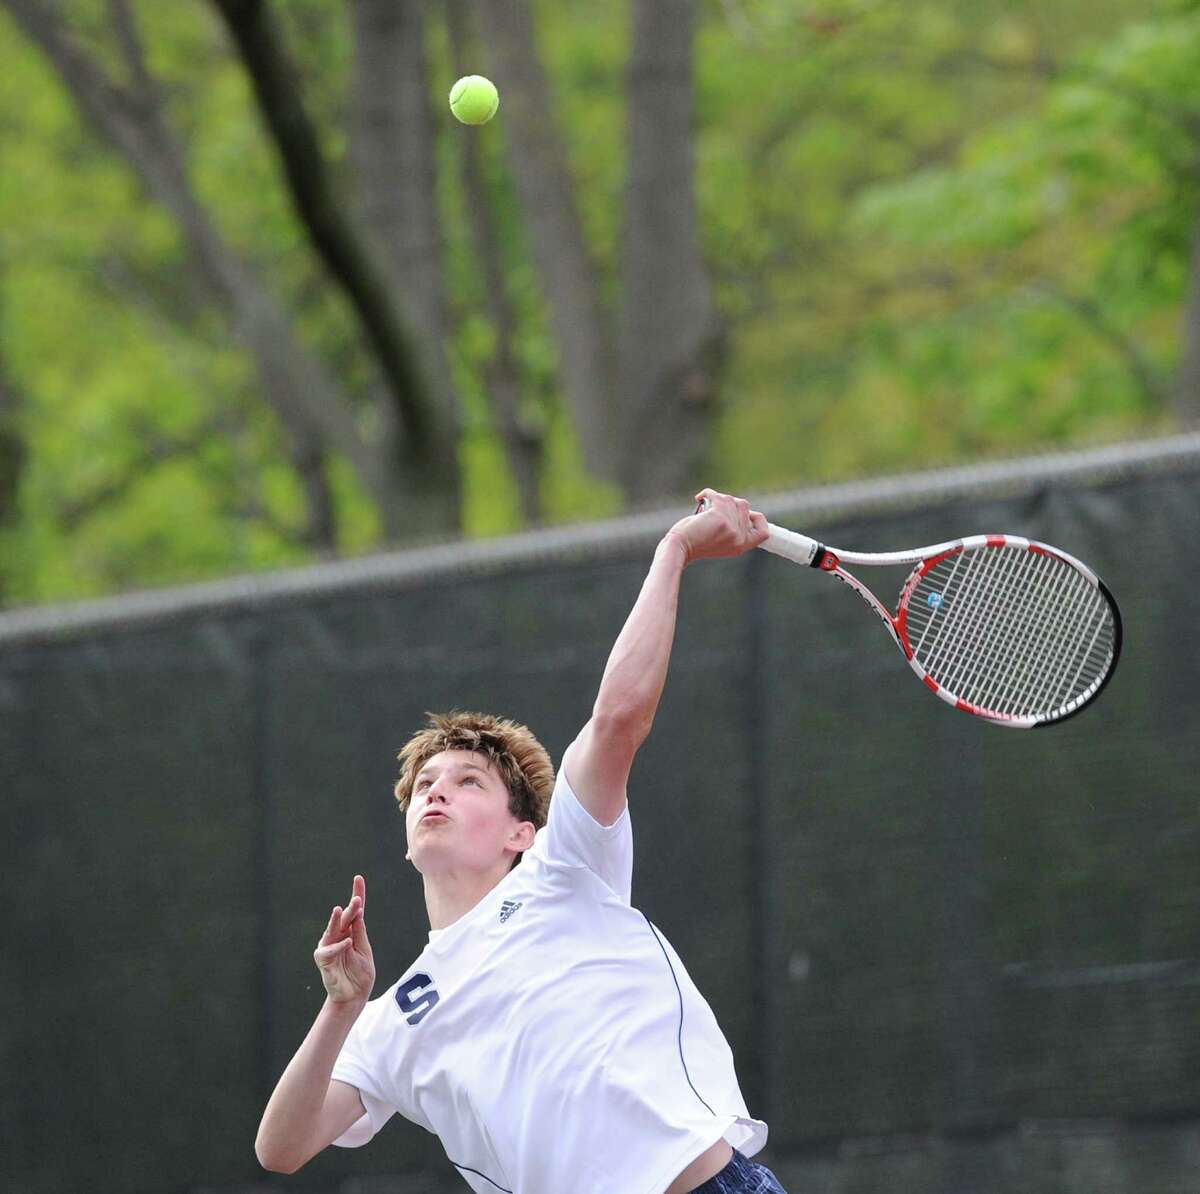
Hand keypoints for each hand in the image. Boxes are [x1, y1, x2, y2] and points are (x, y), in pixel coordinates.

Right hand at [313, 875, 375, 1004]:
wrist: (353, 997)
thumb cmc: (360, 975)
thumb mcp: (364, 950)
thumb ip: (360, 933)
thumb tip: (358, 913)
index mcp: (351, 932)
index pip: (355, 911)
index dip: (357, 894)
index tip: (358, 878)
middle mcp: (339, 936)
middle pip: (346, 917)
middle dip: (351, 907)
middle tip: (357, 899)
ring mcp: (330, 946)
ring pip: (333, 929)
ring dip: (338, 920)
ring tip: (341, 909)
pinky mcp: (323, 959)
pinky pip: (329, 949)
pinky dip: (338, 946)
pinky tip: (346, 942)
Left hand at [665, 488, 768, 564]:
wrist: (678, 548)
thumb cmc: (695, 543)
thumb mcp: (721, 542)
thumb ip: (734, 530)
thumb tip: (741, 507)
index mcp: (742, 546)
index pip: (764, 532)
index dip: (758, 519)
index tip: (746, 513)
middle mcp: (739, 538)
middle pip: (744, 507)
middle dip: (729, 503)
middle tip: (714, 509)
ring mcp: (731, 527)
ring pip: (732, 499)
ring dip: (718, 498)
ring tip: (706, 509)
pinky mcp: (720, 516)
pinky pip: (717, 495)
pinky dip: (707, 493)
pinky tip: (699, 498)